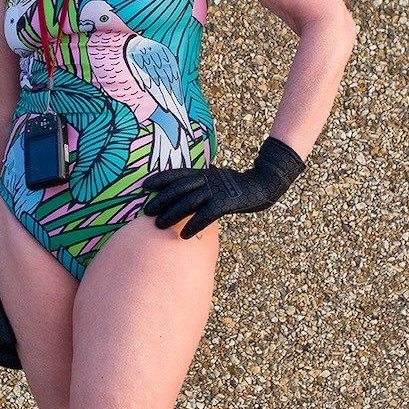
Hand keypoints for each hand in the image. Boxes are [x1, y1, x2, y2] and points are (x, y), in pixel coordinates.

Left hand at [143, 137, 304, 239]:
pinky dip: (194, 225)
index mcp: (204, 173)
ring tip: (159, 226)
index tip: (145, 186)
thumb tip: (193, 183)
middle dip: (161, 200)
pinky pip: (206, 215)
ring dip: (172, 214)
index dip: (161, 179)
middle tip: (147, 212)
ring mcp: (216, 190)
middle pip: (178, 189)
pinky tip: (184, 235)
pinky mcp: (225, 202)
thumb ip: (204, 181)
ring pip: (188, 202)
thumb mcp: (218, 179)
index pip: (178, 174)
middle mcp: (207, 179)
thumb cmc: (238, 185)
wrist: (263, 185)